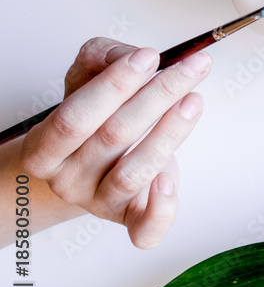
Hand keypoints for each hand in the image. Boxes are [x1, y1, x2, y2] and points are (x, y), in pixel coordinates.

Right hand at [19, 38, 209, 247]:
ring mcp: (99, 203)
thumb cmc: (94, 118)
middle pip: (113, 137)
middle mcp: (68, 180)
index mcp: (45, 149)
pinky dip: (162, 208)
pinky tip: (172, 177)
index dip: (114, 86)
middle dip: (158, 96)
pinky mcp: (131, 219)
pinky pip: (145, 229)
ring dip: (171, 133)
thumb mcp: (87, 78)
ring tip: (194, 100)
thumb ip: (103, 57)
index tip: (150, 57)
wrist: (94, 164)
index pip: (74, 117)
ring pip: (135, 173)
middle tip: (192, 67)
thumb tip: (134, 57)